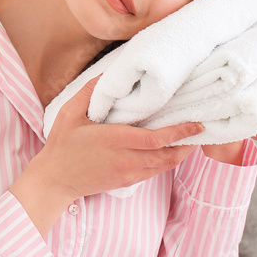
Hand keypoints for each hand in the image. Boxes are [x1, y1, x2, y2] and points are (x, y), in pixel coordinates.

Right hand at [30, 75, 204, 200]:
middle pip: (167, 156)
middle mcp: (125, 160)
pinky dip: (167, 162)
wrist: (55, 180)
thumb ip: (90, 93)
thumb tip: (108, 73)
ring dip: (180, 154)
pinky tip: (171, 152)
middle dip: (187, 144)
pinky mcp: (127, 182)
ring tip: (191, 139)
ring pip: (164, 166)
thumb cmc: (62, 145)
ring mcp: (127, 174)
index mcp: (114, 141)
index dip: (179, 132)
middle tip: (201, 130)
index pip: (155, 139)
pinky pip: (154, 173)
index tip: (196, 124)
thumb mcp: (70, 114)